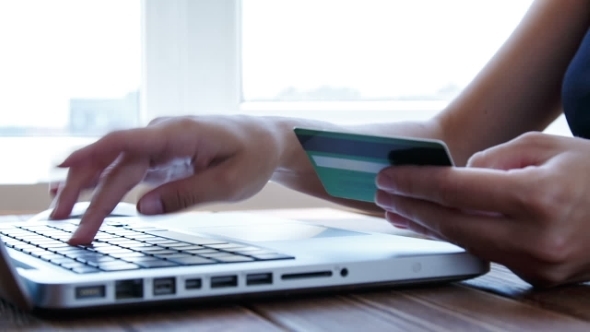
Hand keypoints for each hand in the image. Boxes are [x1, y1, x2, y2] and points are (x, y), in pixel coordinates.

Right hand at [51, 115, 281, 244]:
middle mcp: (163, 134)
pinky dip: (103, 182)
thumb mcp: (230, 183)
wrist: (266, 140)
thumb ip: (186, 194)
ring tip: (57, 211)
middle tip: (64, 223)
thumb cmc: (253, 156)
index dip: (93, 154)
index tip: (63, 169)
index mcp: (180, 133)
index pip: (127, 141)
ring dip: (87, 187)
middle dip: (86, 191)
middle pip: (115, 161)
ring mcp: (160, 144)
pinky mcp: (161, 155)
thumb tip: (142, 210)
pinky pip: (126, 168)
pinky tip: (80, 192)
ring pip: (116, 165)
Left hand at [374, 132, 589, 286]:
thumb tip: (455, 177)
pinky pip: (485, 251)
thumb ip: (492, 159)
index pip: (456, 189)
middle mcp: (536, 237)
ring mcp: (536, 264)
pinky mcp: (536, 277)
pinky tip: (437, 224)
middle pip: (451, 223)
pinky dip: (458, 235)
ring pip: (464, 241)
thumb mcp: (544, 146)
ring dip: (428, 225)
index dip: (415, 182)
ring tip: (399, 210)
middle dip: (411, 207)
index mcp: (538, 197)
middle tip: (383, 194)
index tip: (389, 177)